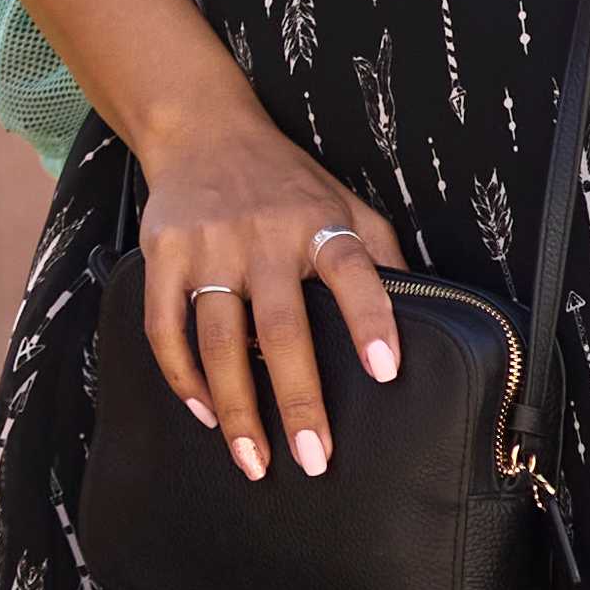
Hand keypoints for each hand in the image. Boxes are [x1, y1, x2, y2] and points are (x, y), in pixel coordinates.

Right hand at [131, 106, 408, 482]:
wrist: (202, 129)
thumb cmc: (286, 179)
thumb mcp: (345, 202)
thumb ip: (380, 254)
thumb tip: (425, 316)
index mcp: (318, 223)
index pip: (354, 271)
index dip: (371, 320)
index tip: (386, 371)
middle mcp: (264, 235)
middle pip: (283, 328)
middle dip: (299, 400)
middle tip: (316, 459)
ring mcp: (210, 246)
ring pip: (220, 340)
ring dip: (237, 408)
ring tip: (255, 461)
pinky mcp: (164, 254)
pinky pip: (165, 327)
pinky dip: (182, 377)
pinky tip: (203, 414)